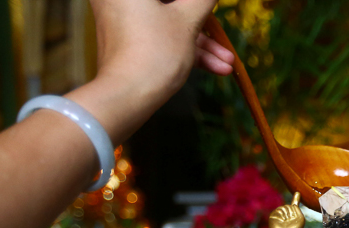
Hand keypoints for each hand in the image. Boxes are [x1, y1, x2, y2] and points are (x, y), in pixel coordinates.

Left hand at [90, 0, 232, 107]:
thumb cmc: (154, 52)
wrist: (126, 97)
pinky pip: (159, 37)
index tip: (211, 9)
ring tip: (227, 62)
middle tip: (223, 39)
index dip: (196, 3)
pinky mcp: (126, 41)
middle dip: (204, 26)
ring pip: (167, 24)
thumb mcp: (187, 20)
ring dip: (201, 44)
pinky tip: (215, 66)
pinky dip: (183, 49)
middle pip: (170, 6)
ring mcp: (121, 20)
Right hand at [268, 192, 304, 227]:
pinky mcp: (274, 215)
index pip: (294, 206)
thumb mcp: (300, 218)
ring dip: (287, 214)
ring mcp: (280, 215)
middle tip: (290, 222)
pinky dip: (281, 215)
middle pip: (291, 206)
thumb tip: (292, 203)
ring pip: (285, 207)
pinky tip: (280, 221)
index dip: (296, 199)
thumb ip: (297, 209)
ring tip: (285, 223)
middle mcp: (287, 215)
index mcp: (294, 217)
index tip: (298, 193)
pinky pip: (279, 209)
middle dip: (292, 212)